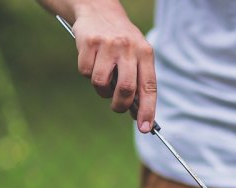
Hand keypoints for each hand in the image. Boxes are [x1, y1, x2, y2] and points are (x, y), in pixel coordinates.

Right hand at [72, 2, 156, 132]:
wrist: (98, 9)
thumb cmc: (121, 41)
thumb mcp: (136, 54)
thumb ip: (138, 81)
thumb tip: (137, 114)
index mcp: (145, 53)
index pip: (149, 87)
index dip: (147, 110)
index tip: (145, 128)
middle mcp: (129, 48)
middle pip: (126, 89)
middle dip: (120, 105)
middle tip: (117, 107)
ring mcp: (108, 45)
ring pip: (102, 84)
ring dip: (101, 89)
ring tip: (103, 77)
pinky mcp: (89, 43)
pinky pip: (85, 72)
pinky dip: (87, 73)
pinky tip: (92, 60)